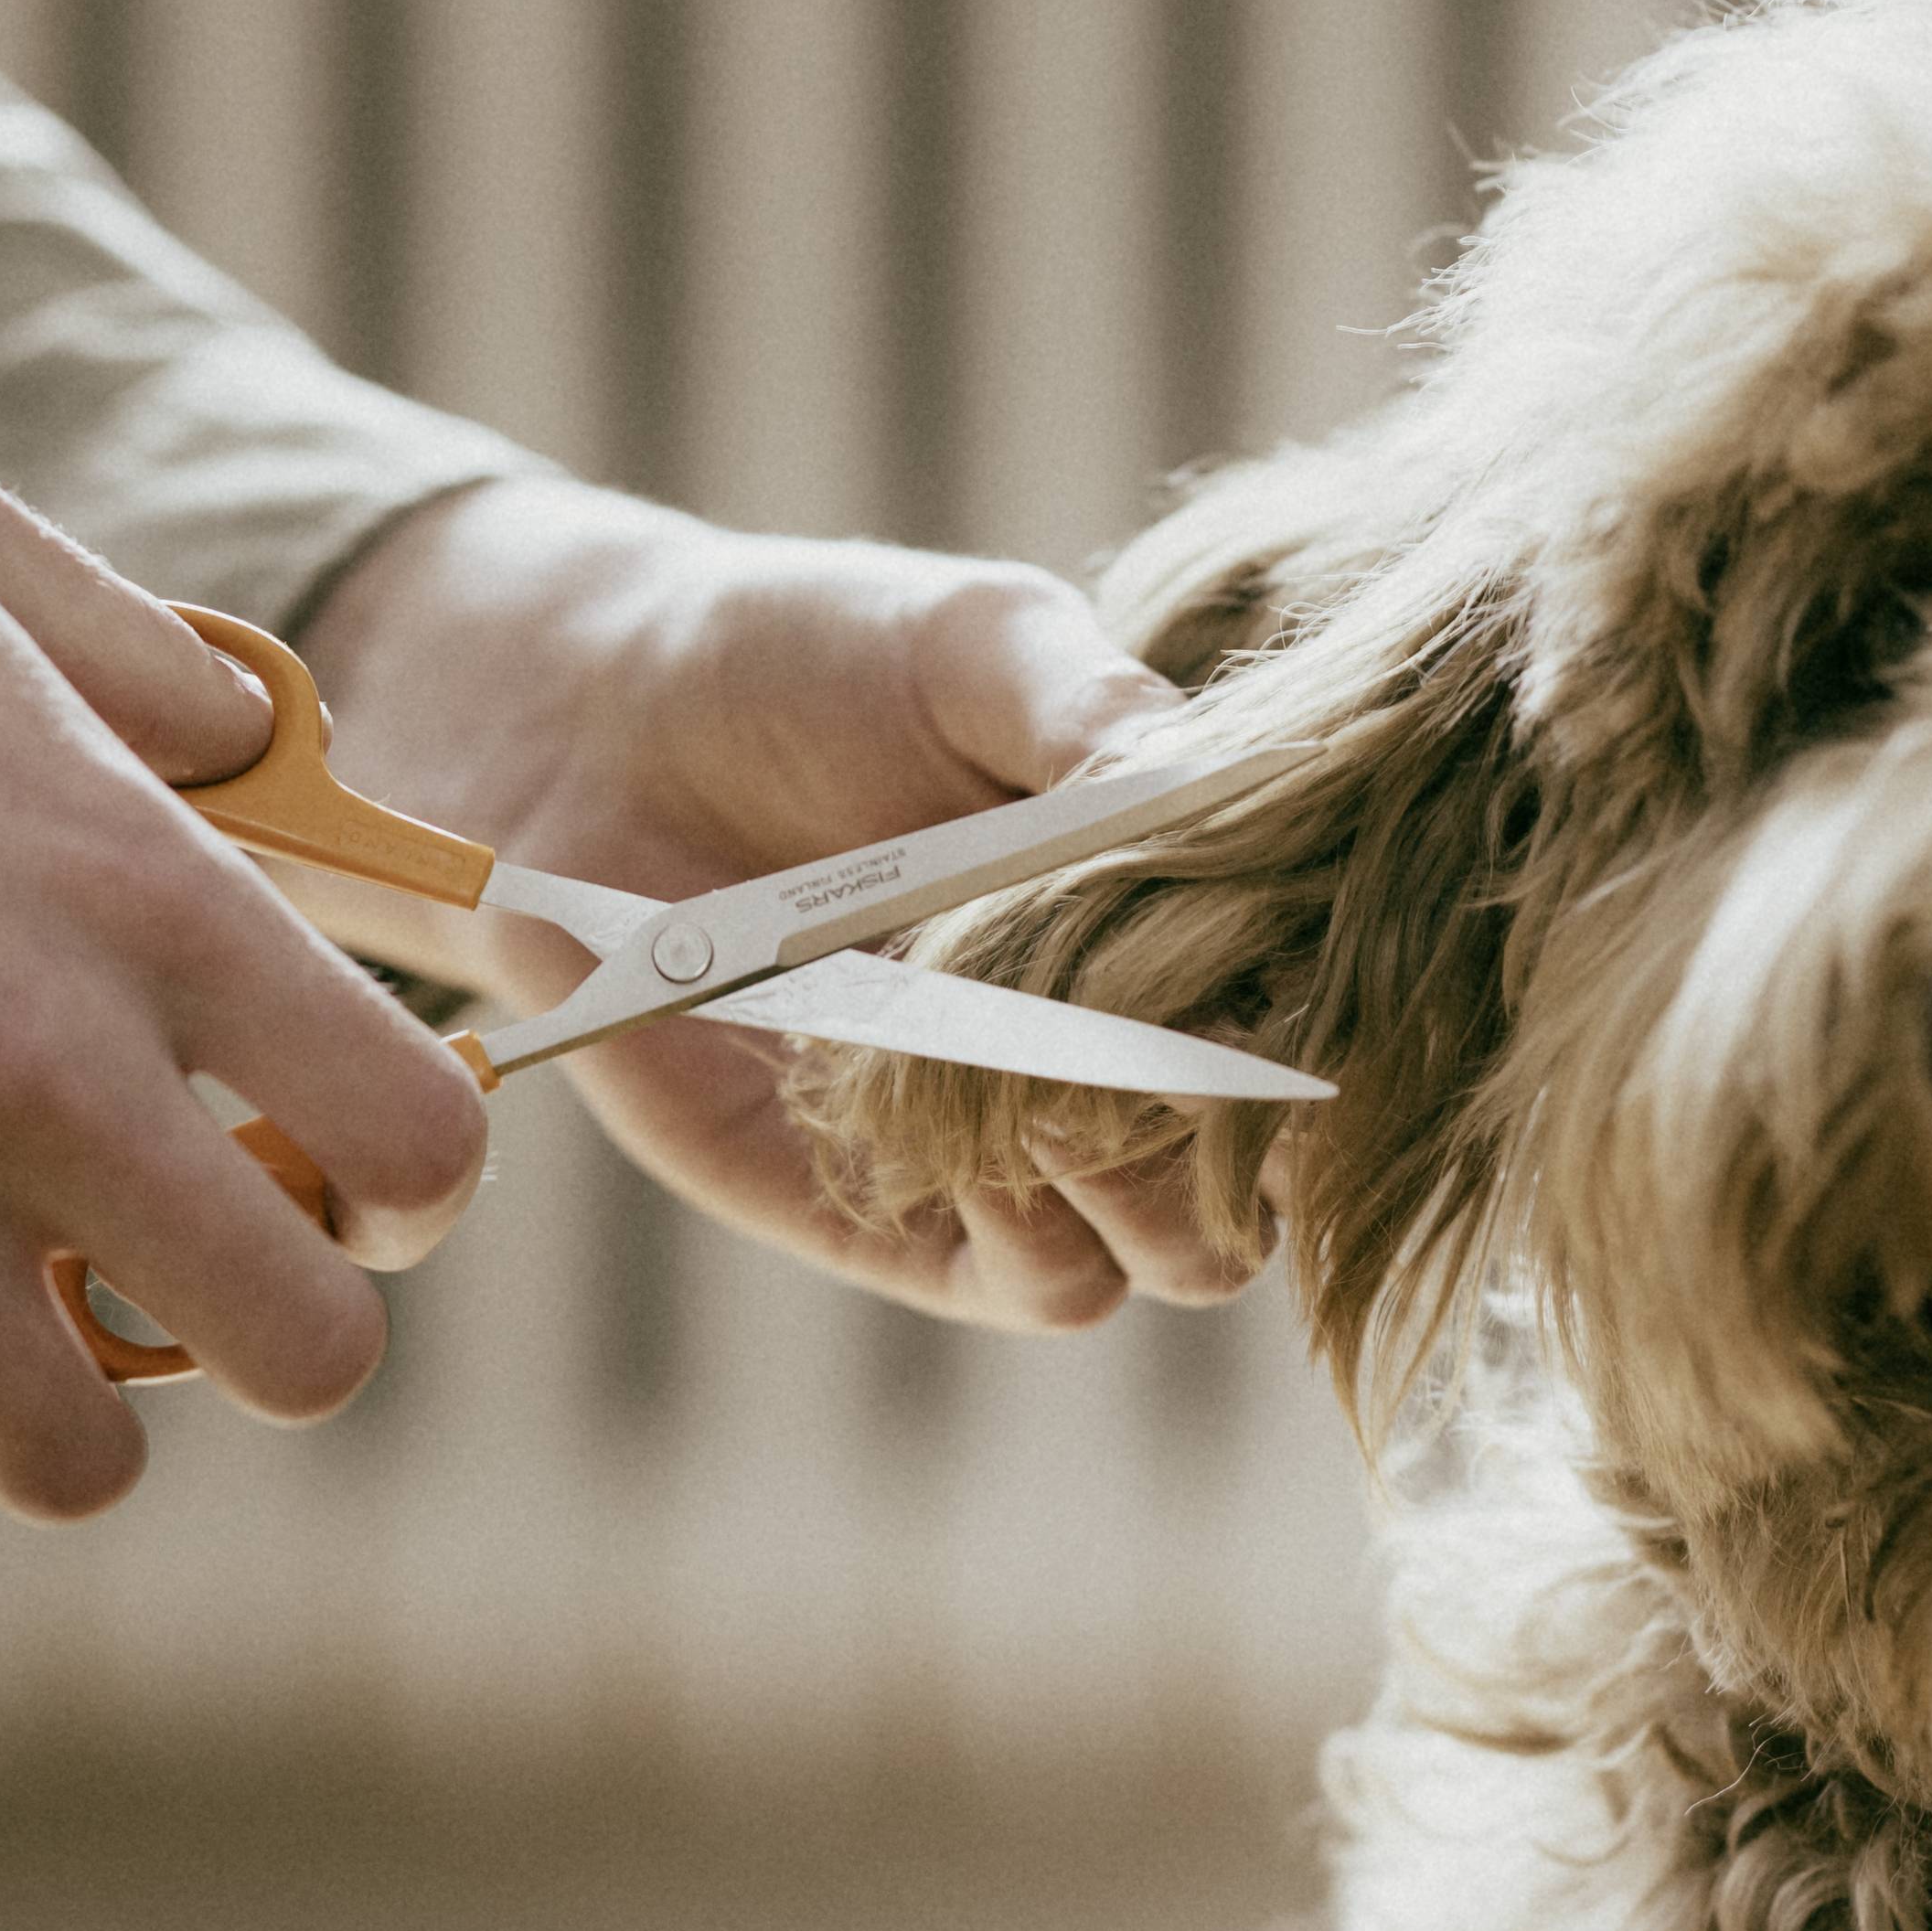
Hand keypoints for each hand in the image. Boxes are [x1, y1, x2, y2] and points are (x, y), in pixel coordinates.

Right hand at [0, 296, 487, 1513]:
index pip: (417, 1131)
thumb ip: (143, 665)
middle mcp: (28, 1064)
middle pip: (303, 1351)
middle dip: (279, 1337)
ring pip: (71, 1461)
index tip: (355, 1169)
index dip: (415, 1177)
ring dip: (48, 1404)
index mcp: (133, 885)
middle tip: (194, 1278)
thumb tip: (258, 748)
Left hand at [294, 477, 1260, 1327]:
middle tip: (1141, 1024)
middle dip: (1237, 1120)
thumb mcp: (978, 644)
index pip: (1327, 1023)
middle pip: (1276, 1176)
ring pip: (1177, 1259)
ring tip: (1037, 1061)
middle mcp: (1127, 1053)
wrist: (604, 727)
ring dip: (1143, 1178)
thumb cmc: (815, 662)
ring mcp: (1020, 1149)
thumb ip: (1103, 718)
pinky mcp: (895, 1216)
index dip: (1321, 1012)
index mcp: (1186, 918)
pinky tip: (957, 1112)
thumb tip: (1216, 799)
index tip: (1258, 953)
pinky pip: (1038, 1286)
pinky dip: (1038, 1222)